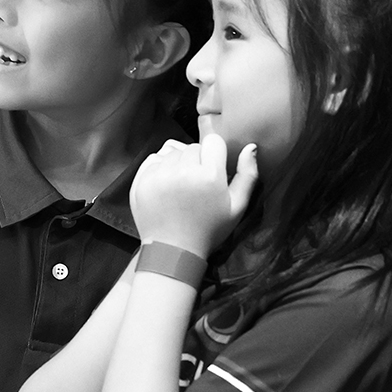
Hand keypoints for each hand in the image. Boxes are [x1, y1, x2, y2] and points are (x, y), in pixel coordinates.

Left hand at [130, 134, 256, 254]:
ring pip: (172, 151)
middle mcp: (182, 171)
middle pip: (192, 147)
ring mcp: (159, 174)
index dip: (215, 154)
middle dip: (197, 160)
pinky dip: (160, 167)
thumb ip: (247, 175)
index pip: (213, 141)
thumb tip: (250, 147)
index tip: (213, 169)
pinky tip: (166, 185)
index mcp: (209, 176)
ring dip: (178, 163)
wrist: (173, 250)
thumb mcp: (237, 207)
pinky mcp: (141, 179)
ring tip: (181, 185)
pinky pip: (154, 158)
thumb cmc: (209, 230)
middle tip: (197, 183)